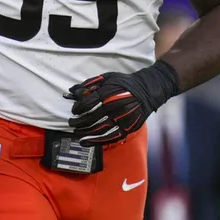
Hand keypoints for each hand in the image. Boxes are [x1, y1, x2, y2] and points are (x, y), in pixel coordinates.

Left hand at [64, 60, 178, 145]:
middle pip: (91, 117)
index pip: (87, 104)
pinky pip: (111, 137)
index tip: (74, 111)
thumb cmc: (125, 83)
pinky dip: (97, 141)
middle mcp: (115, 106)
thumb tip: (72, 90)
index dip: (78, 109)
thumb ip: (90, 84)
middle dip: (78, 122)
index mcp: (108, 93)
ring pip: (99, 129)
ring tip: (76, 132)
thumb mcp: (107, 77)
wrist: (148, 90)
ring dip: (85, 132)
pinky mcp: (128, 127)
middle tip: (71, 123)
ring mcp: (122, 118)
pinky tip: (86, 142)